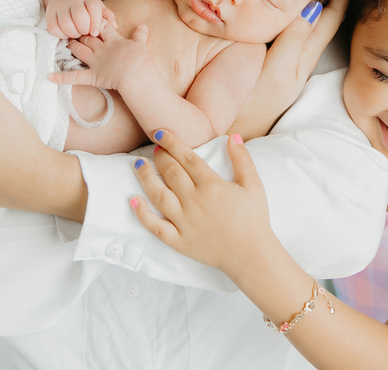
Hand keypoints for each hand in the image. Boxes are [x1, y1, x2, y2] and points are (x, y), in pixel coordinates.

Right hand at [43, 0, 117, 38]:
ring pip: (66, 23)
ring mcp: (60, 6)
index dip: (95, 22)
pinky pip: (54, 28)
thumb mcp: (98, 8)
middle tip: (85, 33)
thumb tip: (114, 27)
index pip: (93, 7)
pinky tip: (66, 34)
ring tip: (76, 34)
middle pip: (79, 16)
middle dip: (83, 29)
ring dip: (72, 33)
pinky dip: (61, 35)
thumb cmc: (85, 7)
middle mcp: (74, 0)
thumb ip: (107, 17)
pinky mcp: (50, 14)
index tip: (94, 33)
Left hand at [50, 23, 151, 90]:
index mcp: (113, 40)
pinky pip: (74, 77)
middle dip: (80, 32)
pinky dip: (61, 78)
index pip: (101, 26)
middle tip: (75, 29)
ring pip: (79, 50)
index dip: (95, 21)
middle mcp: (101, 49)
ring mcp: (95, 62)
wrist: (134, 74)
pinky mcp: (91, 76)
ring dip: (72, 46)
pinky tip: (50, 76)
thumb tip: (144, 25)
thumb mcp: (140, 45)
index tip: (90, 18)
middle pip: (87, 37)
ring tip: (67, 42)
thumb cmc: (139, 59)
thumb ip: (140, 35)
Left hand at [130, 129, 278, 279]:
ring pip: (159, 195)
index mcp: (211, 185)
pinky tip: (133, 200)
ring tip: (138, 165)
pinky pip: (156, 227)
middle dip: (160, 157)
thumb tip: (232, 136)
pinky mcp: (179, 241)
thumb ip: (242, 159)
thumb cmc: (254, 219)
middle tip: (154, 148)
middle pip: (171, 173)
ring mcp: (184, 222)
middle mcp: (194, 201)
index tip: (160, 133)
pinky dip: (142, 214)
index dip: (172, 143)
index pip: (187, 158)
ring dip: (146, 178)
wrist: (251, 256)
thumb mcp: (254, 185)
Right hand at [232, 0, 355, 137]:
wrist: (229, 133)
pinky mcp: (271, 63)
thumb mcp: (275, 71)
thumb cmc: (250, 105)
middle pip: (325, 15)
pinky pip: (291, 28)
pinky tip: (289, 2)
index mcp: (304, 54)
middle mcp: (300, 56)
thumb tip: (313, 6)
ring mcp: (286, 60)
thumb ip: (293, 40)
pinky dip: (296, 9)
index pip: (331, 14)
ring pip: (309, 21)